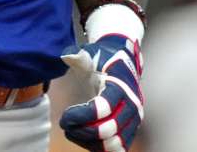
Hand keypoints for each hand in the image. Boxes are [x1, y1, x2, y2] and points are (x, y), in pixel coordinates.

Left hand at [60, 34, 143, 151]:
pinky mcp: (129, 131)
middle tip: (65, 124)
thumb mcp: (91, 54)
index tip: (64, 116)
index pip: (104, 109)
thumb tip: (66, 54)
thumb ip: (79, 56)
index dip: (81, 116)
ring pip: (112, 145)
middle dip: (82, 130)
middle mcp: (131, 106)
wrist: (123, 63)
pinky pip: (115, 149)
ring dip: (88, 141)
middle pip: (108, 131)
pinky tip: (82, 136)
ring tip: (72, 130)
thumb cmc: (103, 59)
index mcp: (121, 87)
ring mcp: (132, 121)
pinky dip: (97, 147)